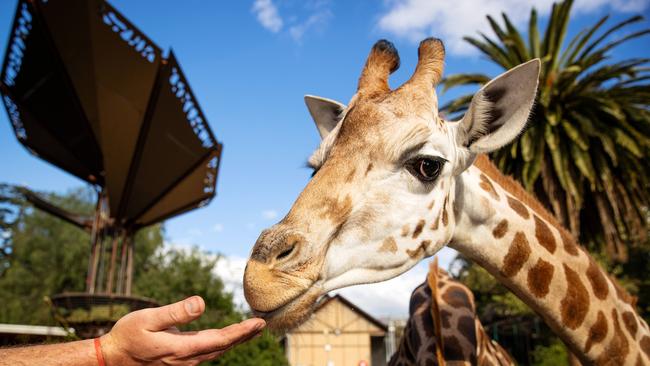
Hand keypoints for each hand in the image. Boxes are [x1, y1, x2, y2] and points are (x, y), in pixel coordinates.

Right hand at [100, 296, 264, 364]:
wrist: (112, 358)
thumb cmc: (127, 336)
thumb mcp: (147, 319)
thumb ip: (175, 312)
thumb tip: (202, 303)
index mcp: (181, 348)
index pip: (219, 340)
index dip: (241, 332)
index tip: (258, 323)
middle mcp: (186, 359)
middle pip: (223, 347)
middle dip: (244, 336)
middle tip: (262, 323)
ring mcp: (184, 361)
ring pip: (217, 350)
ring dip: (236, 339)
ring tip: (252, 328)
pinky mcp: (180, 359)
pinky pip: (208, 351)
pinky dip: (223, 342)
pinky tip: (230, 335)